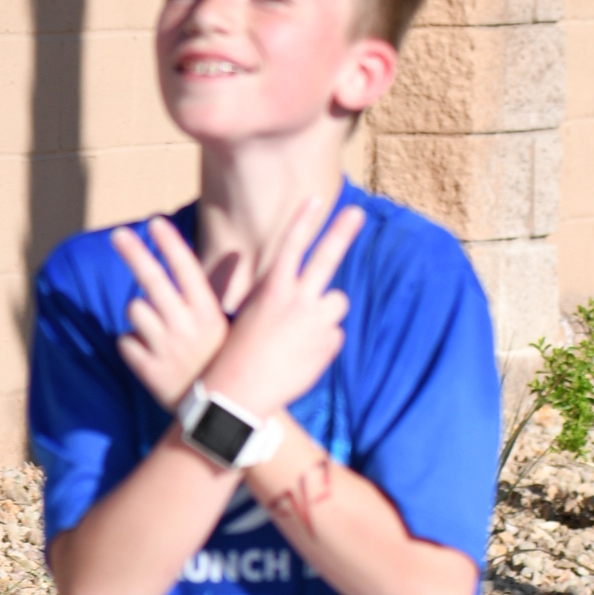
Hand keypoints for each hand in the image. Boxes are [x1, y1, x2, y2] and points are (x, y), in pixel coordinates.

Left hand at [109, 215, 233, 411]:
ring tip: (159, 332)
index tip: (155, 222)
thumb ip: (213, 299)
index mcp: (208, 314)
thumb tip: (234, 257)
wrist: (223, 418)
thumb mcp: (230, 330)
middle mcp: (185, 326)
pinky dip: (133, 345)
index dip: (170, 244)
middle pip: (152, 280)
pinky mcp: (148, 370)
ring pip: (135, 310)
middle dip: (134, 253)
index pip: (186, 268)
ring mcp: (165, 348)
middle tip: (118, 235)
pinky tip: (151, 355)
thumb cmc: (226, 368)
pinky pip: (126, 342)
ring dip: (141, 316)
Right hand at [204, 192, 363, 419]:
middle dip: (341, 231)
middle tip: (356, 213)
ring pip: (337, 302)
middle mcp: (298, 300)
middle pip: (326, 258)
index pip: (292, 245)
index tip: (316, 198)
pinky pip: (333, 335)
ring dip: (326, 312)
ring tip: (302, 333)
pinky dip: (322, 344)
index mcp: (273, 290)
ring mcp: (316, 322)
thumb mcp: (251, 317)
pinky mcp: (328, 345)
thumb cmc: (237, 354)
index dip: (303, 220)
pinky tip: (301, 358)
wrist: (239, 396)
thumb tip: (304, 290)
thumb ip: (280, 298)